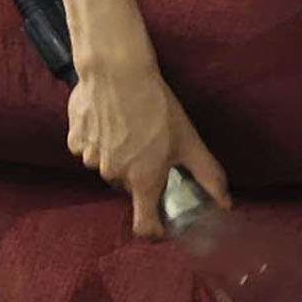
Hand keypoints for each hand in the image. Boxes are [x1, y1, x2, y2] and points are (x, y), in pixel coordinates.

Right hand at [66, 56, 231, 240]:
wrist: (116, 70)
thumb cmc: (156, 106)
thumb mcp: (189, 141)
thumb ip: (208, 177)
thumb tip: (226, 204)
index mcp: (142, 181)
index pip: (145, 227)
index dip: (155, 230)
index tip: (162, 223)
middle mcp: (113, 176)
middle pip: (128, 189)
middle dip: (140, 178)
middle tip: (151, 151)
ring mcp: (89, 158)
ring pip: (107, 168)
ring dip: (118, 157)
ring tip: (130, 129)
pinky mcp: (74, 140)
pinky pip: (87, 150)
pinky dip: (98, 142)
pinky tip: (110, 120)